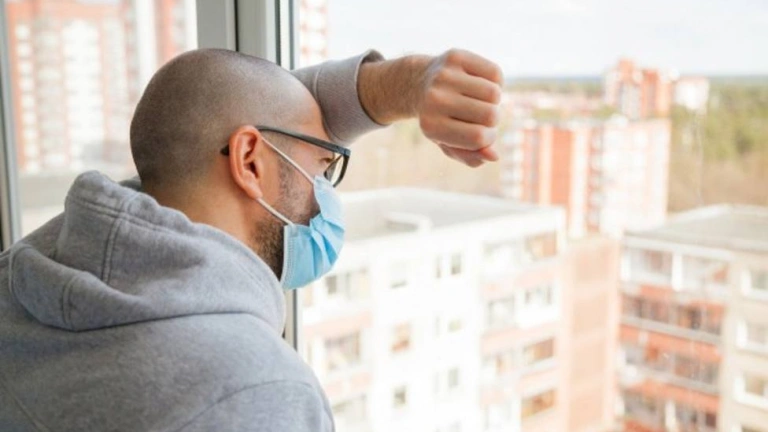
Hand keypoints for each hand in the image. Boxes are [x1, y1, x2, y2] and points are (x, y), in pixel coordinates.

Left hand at [416, 49, 503, 166]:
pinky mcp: (455, 57)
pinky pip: (495, 73)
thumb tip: (494, 157)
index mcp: (431, 127)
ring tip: (478, 99)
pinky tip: (479, 83)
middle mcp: (435, 100)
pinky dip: (494, 81)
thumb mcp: (448, 142)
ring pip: (494, 93)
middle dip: (492, 119)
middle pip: (491, 115)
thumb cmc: (439, 118)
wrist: (417, 83)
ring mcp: (444, 76)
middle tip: (478, 115)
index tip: (481, 134)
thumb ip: (470, 156)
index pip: (479, 138)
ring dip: (494, 100)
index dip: (488, 138)